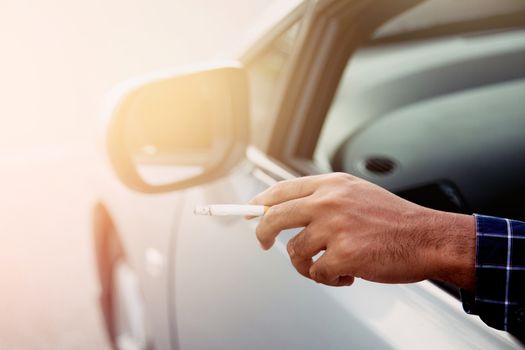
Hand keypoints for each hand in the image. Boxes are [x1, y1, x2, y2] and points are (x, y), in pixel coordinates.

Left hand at [248, 173, 474, 289]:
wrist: (428, 238)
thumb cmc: (394, 220)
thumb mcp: (356, 194)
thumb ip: (323, 199)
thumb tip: (288, 211)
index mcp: (332, 184)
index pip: (281, 190)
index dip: (259, 203)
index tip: (249, 213)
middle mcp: (329, 201)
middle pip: (274, 217)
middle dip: (262, 234)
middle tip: (262, 244)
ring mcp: (334, 227)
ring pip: (294, 251)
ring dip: (307, 264)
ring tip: (330, 265)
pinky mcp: (342, 254)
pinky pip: (316, 272)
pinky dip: (329, 278)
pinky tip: (348, 274)